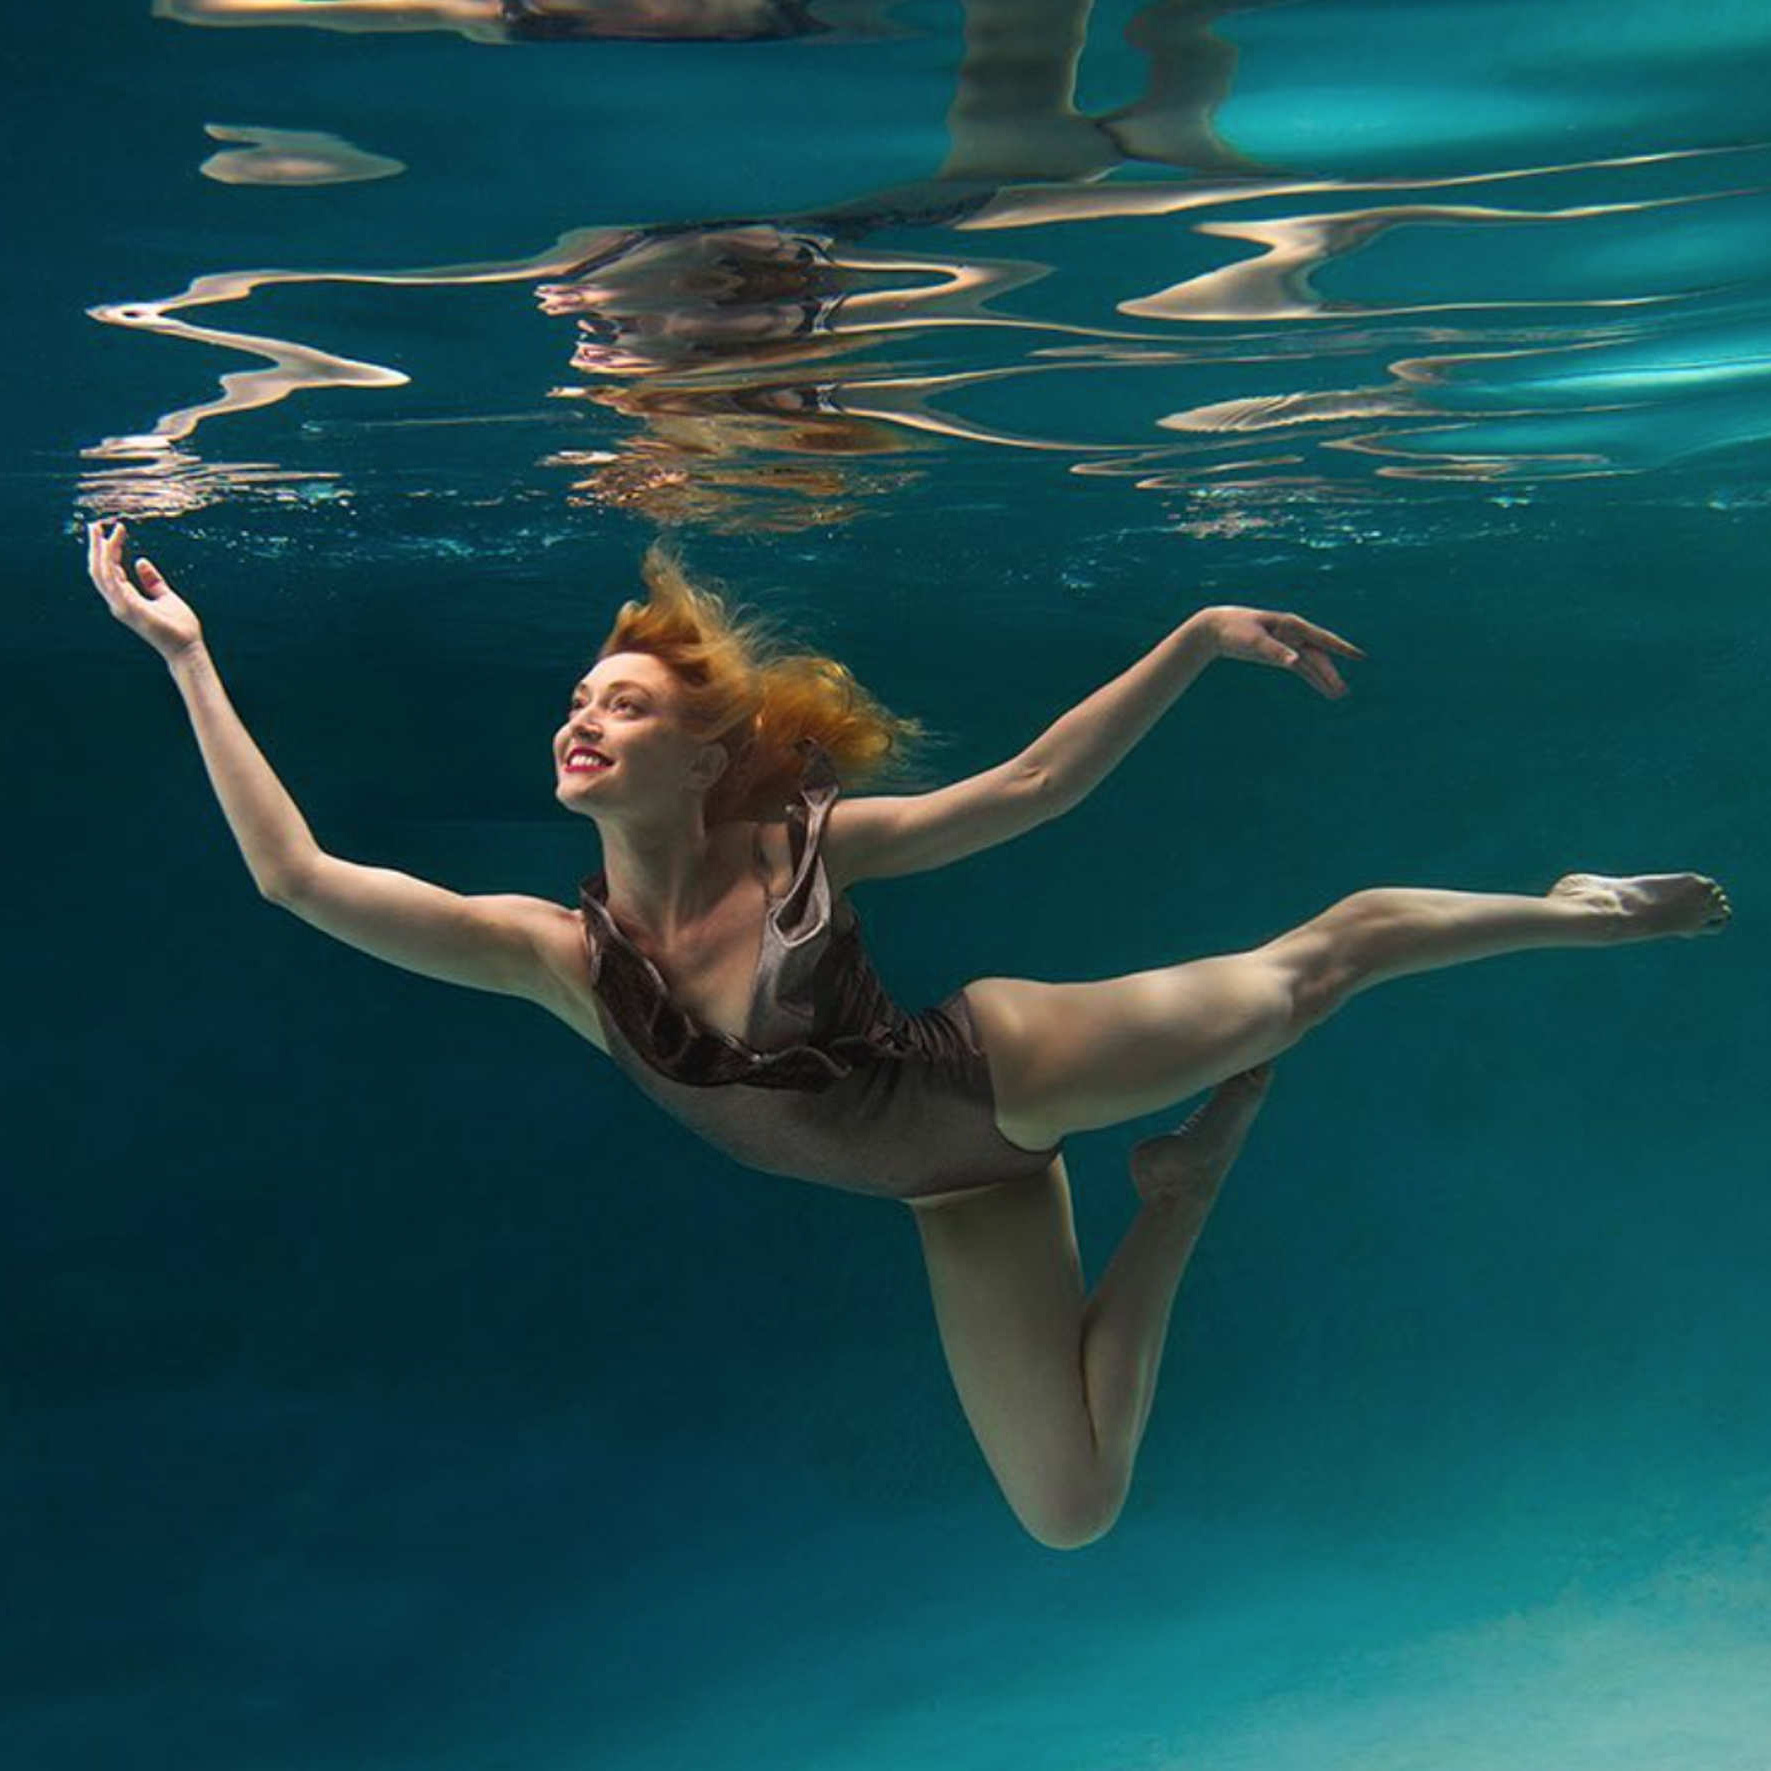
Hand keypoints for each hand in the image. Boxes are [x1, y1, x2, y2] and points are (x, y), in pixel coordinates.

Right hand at [86, 519, 205, 662]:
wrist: (188, 647)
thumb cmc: (179, 626)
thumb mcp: (165, 596)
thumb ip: (152, 580)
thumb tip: (140, 561)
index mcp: (126, 597)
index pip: (111, 568)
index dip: (112, 548)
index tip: (120, 529)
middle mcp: (119, 601)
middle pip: (99, 569)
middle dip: (95, 546)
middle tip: (95, 524)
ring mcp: (121, 606)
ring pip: (100, 573)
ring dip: (97, 551)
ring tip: (98, 530)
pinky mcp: (129, 609)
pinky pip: (112, 583)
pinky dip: (108, 564)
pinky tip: (109, 546)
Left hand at [1197, 605, 1365, 698]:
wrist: (1216, 629)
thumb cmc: (1235, 630)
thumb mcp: (1254, 642)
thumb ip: (1275, 652)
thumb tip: (1296, 663)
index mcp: (1292, 625)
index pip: (1322, 638)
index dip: (1342, 648)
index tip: (1360, 656)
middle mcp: (1295, 634)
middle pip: (1318, 656)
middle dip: (1330, 674)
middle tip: (1343, 692)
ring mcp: (1289, 644)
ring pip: (1312, 664)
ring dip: (1324, 679)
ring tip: (1339, 695)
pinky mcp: (1282, 655)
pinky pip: (1302, 668)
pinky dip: (1313, 679)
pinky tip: (1325, 690)